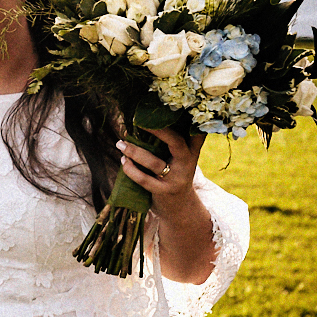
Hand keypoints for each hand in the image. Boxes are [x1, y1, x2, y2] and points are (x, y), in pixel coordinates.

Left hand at [118, 127, 214, 282]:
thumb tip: (153, 118)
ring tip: (120, 143)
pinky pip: (144, 180)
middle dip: (159, 131)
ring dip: (135, 152)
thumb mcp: (181, 159)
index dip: (186, 120)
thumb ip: (175, 142)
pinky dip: (131, 170)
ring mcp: (175, 179)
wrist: (180, 209)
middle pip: (176, 143)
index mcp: (192, 152)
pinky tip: (123, 162)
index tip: (171, 107)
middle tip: (140, 122)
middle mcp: (186, 163)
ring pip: (155, 163)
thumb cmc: (174, 176)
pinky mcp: (163, 192)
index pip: (195, 132)